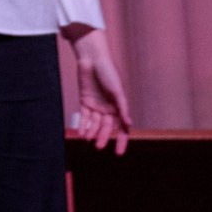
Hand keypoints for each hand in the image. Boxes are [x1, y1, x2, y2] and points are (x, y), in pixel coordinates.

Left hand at [70, 28, 132, 153]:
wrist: (92, 58)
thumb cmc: (108, 72)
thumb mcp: (117, 90)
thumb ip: (122, 107)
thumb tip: (129, 123)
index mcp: (119, 107)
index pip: (121, 128)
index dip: (120, 141)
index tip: (118, 153)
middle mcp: (108, 108)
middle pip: (106, 128)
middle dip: (103, 137)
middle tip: (99, 147)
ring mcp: (96, 106)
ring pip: (95, 124)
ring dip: (92, 133)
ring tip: (89, 141)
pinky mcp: (85, 102)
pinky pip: (84, 117)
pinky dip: (83, 125)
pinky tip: (82, 134)